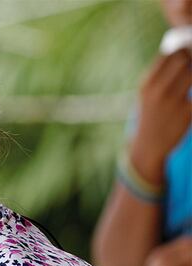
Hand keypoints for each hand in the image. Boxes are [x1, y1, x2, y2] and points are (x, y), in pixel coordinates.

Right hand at [131, 48, 191, 182]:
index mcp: (147, 84)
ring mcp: (173, 102)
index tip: (188, 53)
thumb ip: (162, 73)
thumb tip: (185, 51)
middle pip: (184, 59)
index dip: (182, 50)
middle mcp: (158, 91)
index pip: (170, 54)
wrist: (149, 146)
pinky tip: (191, 96)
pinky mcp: (188, 113)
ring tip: (191, 80)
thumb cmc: (152, 114)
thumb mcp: (147, 93)